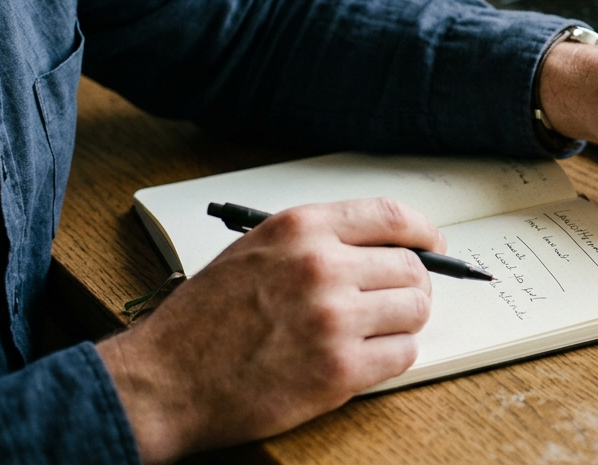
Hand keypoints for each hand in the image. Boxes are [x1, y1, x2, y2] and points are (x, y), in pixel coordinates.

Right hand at [97, 198, 446, 463]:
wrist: (163, 380)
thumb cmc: (205, 319)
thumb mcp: (256, 250)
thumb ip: (319, 241)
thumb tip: (384, 245)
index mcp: (301, 229)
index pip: (392, 215)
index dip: (424, 231)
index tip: (433, 244)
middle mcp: (321, 267)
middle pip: (412, 267)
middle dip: (411, 285)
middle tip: (394, 299)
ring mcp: (333, 319)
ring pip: (415, 310)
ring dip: (404, 321)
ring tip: (375, 329)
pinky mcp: (339, 370)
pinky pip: (403, 353)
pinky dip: (393, 355)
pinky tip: (364, 356)